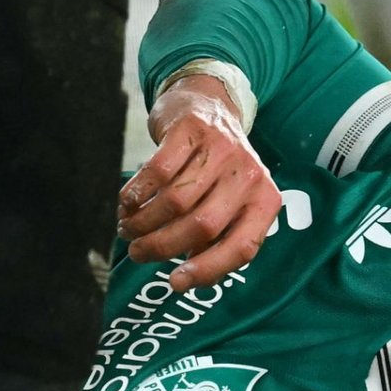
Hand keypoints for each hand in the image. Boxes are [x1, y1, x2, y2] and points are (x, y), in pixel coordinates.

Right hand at [118, 74, 281, 290]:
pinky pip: (158, 172)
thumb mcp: (228, 205)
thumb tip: (183, 281)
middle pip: (202, 226)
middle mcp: (250, 174)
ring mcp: (222, 149)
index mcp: (265, 200)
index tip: (174, 284)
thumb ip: (214, 241)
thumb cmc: (214, 172)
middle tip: (137, 252)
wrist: (208, 106)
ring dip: (143, 221)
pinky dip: (136, 193)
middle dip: (162, 246)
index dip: (207, 270)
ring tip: (127, 228)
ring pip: (176, 201)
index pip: (241, 247)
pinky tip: (126, 202)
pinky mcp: (193, 129)